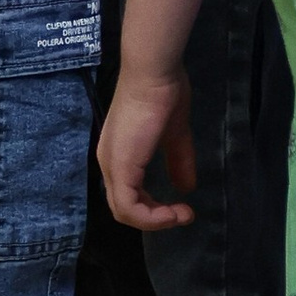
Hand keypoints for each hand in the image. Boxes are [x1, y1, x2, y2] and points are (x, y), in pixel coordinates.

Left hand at [99, 59, 196, 230]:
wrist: (154, 74)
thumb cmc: (163, 95)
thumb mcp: (175, 134)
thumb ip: (178, 161)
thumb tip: (187, 188)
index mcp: (118, 154)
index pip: (127, 195)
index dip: (152, 209)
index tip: (182, 207)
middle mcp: (109, 163)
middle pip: (123, 208)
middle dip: (155, 218)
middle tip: (183, 215)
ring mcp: (112, 165)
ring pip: (124, 212)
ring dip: (155, 221)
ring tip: (181, 215)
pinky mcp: (121, 167)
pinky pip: (129, 207)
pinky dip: (151, 217)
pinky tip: (173, 213)